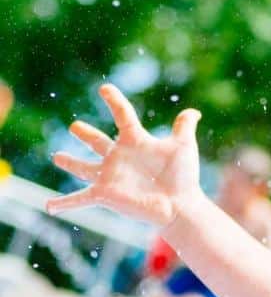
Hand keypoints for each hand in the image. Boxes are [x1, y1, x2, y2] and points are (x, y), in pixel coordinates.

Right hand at [46, 84, 203, 225]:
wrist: (181, 205)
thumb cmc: (183, 177)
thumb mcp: (183, 146)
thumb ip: (184, 127)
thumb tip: (194, 111)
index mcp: (135, 141)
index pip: (123, 115)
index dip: (115, 101)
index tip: (105, 89)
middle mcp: (119, 157)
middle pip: (98, 141)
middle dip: (86, 134)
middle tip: (75, 126)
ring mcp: (110, 176)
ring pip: (84, 168)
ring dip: (70, 163)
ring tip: (57, 157)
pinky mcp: (105, 193)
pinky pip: (80, 198)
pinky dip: (63, 203)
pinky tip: (49, 207)